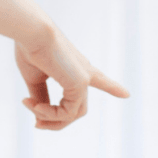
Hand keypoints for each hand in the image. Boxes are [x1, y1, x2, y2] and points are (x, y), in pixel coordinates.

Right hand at [15, 26, 129, 129]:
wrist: (32, 33)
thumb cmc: (31, 49)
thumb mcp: (35, 77)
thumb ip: (41, 96)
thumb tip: (40, 114)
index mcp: (75, 68)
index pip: (99, 79)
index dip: (111, 87)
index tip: (126, 94)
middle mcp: (84, 73)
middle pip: (77, 109)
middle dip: (56, 121)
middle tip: (36, 124)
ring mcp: (84, 78)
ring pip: (72, 115)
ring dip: (49, 118)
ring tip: (31, 108)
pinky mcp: (80, 83)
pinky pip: (67, 113)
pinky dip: (50, 114)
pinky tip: (36, 107)